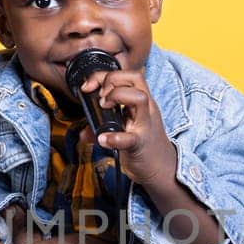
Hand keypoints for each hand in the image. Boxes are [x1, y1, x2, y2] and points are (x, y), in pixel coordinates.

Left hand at [78, 68, 175, 185]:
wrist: (162, 168)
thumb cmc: (143, 144)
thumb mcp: (125, 127)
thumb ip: (104, 125)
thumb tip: (82, 131)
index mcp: (142, 101)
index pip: (128, 75)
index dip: (106, 75)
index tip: (89, 86)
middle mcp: (146, 108)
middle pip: (136, 78)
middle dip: (112, 80)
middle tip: (100, 98)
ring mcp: (145, 125)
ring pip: (140, 98)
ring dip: (117, 96)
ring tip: (104, 108)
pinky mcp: (141, 144)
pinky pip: (130, 138)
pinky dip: (114, 138)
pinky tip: (103, 139)